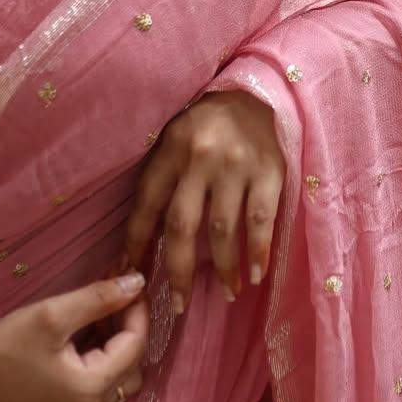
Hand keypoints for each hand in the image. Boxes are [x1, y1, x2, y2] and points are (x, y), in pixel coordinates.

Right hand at [0, 274, 147, 401]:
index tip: (134, 276)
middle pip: (134, 361)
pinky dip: (104, 352)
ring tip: (105, 303)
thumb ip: (97, 298)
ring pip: (121, 372)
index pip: (136, 344)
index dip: (138, 308)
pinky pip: (103, 379)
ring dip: (119, 338)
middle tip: (118, 288)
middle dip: (130, 322)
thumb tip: (136, 282)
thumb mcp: (52, 315)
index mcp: (94, 387)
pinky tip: (90, 326)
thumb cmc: (7, 346)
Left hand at [121, 91, 284, 313]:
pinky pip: (261, 220)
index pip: (148, 206)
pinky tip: (253, 275)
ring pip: (223, 230)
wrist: (251, 94)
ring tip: (225, 294)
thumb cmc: (203, 126)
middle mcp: (199, 158)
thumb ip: (160, 183)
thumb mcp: (172, 142)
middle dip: (178, 272)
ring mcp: (235, 166)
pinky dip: (257, 251)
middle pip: (183, 226)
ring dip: (224, 269)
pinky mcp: (268, 172)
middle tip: (179, 306)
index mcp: (169, 151)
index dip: (138, 245)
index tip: (134, 278)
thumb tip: (135, 244)